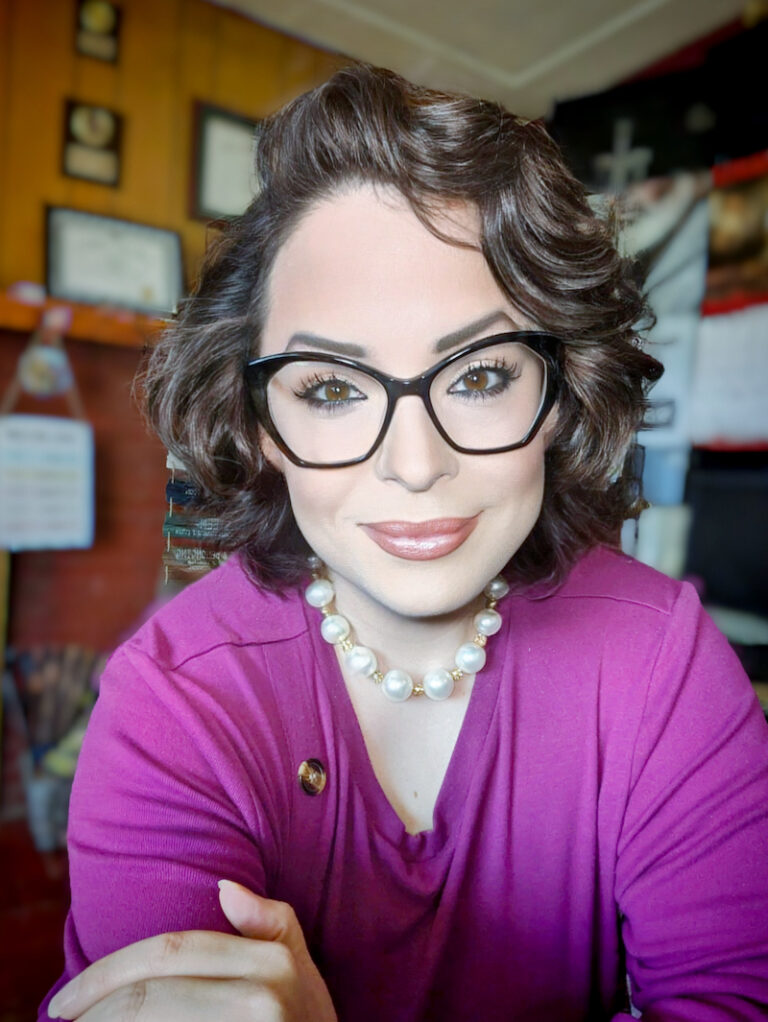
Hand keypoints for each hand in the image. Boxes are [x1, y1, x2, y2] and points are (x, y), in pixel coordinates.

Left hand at [47, 881, 336, 1020]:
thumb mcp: (301, 971)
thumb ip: (272, 922)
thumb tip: (224, 885)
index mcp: (272, 963)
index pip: (170, 952)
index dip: (108, 972)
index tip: (66, 998)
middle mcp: (263, 998)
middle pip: (153, 995)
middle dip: (94, 1008)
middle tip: (61, 1019)